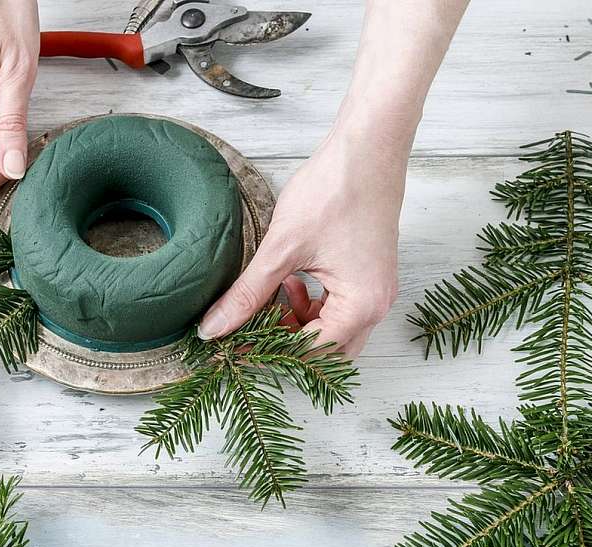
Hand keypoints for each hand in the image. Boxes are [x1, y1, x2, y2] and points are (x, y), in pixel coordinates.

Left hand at [197, 108, 413, 358]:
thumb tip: (214, 329)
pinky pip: (340, 307)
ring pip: (334, 329)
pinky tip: (290, 281)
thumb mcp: (281, 249)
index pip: (312, 353)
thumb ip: (247, 294)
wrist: (367, 147)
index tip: (237, 343)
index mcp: (361, 306)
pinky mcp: (370, 273)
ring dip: (300, 322)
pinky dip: (313, 303)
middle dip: (289, 341)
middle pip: (328, 349)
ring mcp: (378, 290)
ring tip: (272, 295)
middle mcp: (377, 305)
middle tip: (253, 326)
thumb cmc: (333, 191)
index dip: (271, 351)